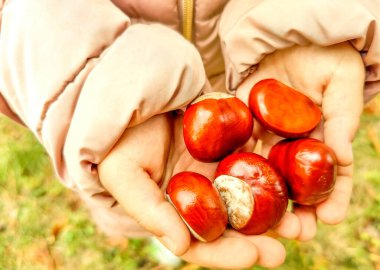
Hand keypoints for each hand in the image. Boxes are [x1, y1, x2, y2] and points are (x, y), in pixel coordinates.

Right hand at [97, 112, 300, 268]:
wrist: (132, 95)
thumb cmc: (120, 136)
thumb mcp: (123, 173)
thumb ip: (148, 210)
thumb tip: (180, 245)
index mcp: (174, 208)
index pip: (199, 242)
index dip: (225, 254)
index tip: (253, 256)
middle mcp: (197, 194)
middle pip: (230, 225)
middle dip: (257, 240)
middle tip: (284, 249)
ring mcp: (215, 169)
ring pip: (247, 197)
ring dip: (272, 211)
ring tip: (300, 221)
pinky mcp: (229, 145)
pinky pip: (253, 160)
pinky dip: (271, 172)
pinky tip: (291, 180)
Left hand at [236, 42, 364, 240]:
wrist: (290, 37)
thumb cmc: (325, 57)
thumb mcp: (342, 83)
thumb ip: (342, 118)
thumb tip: (341, 157)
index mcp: (322, 138)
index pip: (331, 175)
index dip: (333, 197)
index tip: (330, 219)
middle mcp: (293, 144)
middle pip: (295, 183)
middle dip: (297, 210)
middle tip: (297, 232)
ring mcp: (267, 136)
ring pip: (266, 173)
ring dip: (264, 199)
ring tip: (265, 224)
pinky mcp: (243, 124)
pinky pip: (238, 147)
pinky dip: (235, 166)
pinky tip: (232, 186)